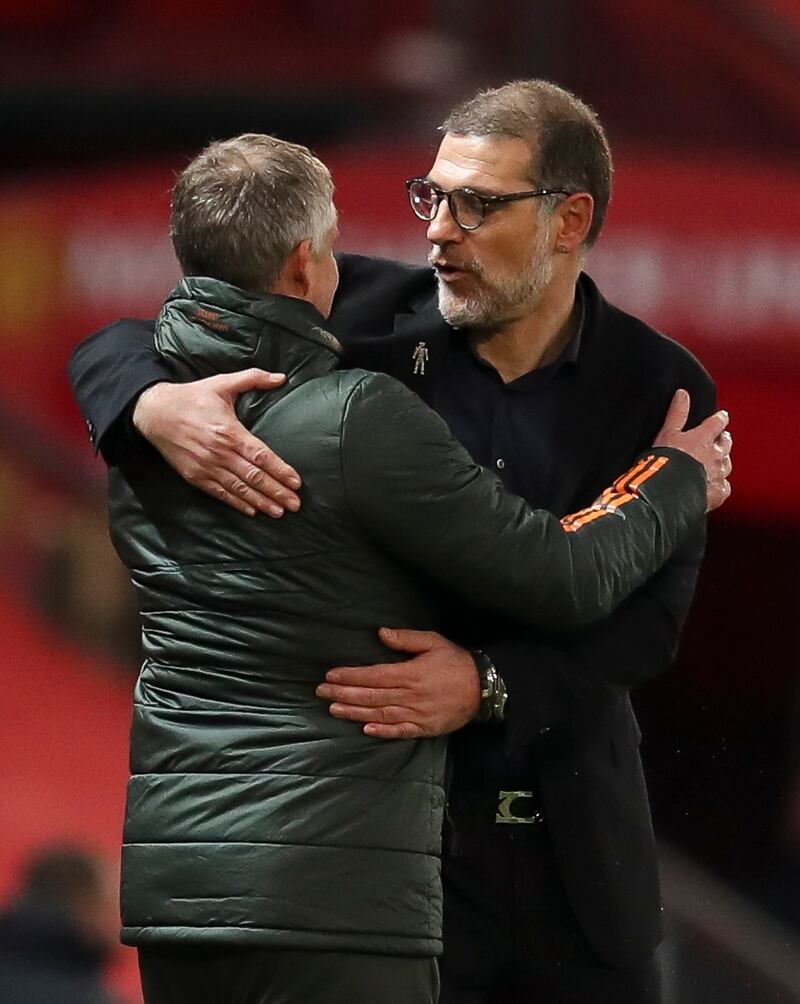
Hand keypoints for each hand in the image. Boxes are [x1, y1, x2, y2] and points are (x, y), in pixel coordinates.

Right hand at [133, 370, 301, 517]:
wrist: (154, 412)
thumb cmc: (192, 397)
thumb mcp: (222, 383)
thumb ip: (253, 378)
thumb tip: (281, 377)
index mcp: (229, 431)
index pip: (261, 455)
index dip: (280, 470)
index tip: (296, 482)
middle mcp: (219, 452)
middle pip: (254, 477)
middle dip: (277, 492)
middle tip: (295, 504)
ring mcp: (207, 467)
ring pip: (239, 489)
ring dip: (261, 502)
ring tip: (279, 512)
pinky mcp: (195, 476)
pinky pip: (220, 493)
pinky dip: (237, 504)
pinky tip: (253, 511)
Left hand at [316, 628, 480, 738]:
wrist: (483, 687)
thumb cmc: (456, 661)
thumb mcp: (433, 642)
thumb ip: (406, 639)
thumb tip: (381, 633)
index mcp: (410, 674)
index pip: (373, 675)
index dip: (350, 676)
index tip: (331, 675)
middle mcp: (410, 696)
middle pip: (371, 695)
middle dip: (344, 693)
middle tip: (321, 691)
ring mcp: (417, 714)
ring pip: (380, 714)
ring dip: (355, 712)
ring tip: (334, 709)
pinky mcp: (424, 728)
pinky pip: (400, 731)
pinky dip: (382, 731)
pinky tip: (365, 729)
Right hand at [653, 389, 731, 511]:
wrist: (668, 491)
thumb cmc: (665, 461)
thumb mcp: (667, 434)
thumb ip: (677, 414)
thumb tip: (683, 393)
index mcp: (704, 439)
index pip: (717, 423)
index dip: (721, 419)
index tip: (723, 416)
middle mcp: (715, 456)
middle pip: (726, 444)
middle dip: (725, 440)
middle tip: (722, 438)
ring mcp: (718, 475)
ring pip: (727, 465)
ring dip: (723, 462)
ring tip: (718, 462)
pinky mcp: (717, 493)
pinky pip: (724, 487)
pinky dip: (721, 484)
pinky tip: (715, 485)